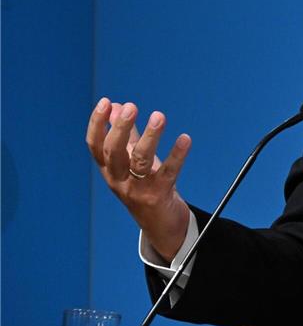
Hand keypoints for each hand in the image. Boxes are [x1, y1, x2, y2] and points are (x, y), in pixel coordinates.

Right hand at [86, 97, 192, 261]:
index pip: (95, 145)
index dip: (96, 124)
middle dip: (121, 128)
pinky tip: (185, 139)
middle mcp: (119, 180)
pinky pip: (169, 172)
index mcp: (109, 170)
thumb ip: (125, 135)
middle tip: (131, 106)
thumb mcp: (131, 161)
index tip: (104, 102)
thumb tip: (115, 106)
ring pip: (140, 161)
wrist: (160, 224)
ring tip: (159, 116)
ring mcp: (137, 189)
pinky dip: (177, 155)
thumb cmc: (145, 186)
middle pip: (113, 152)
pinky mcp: (158, 195)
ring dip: (149, 137)